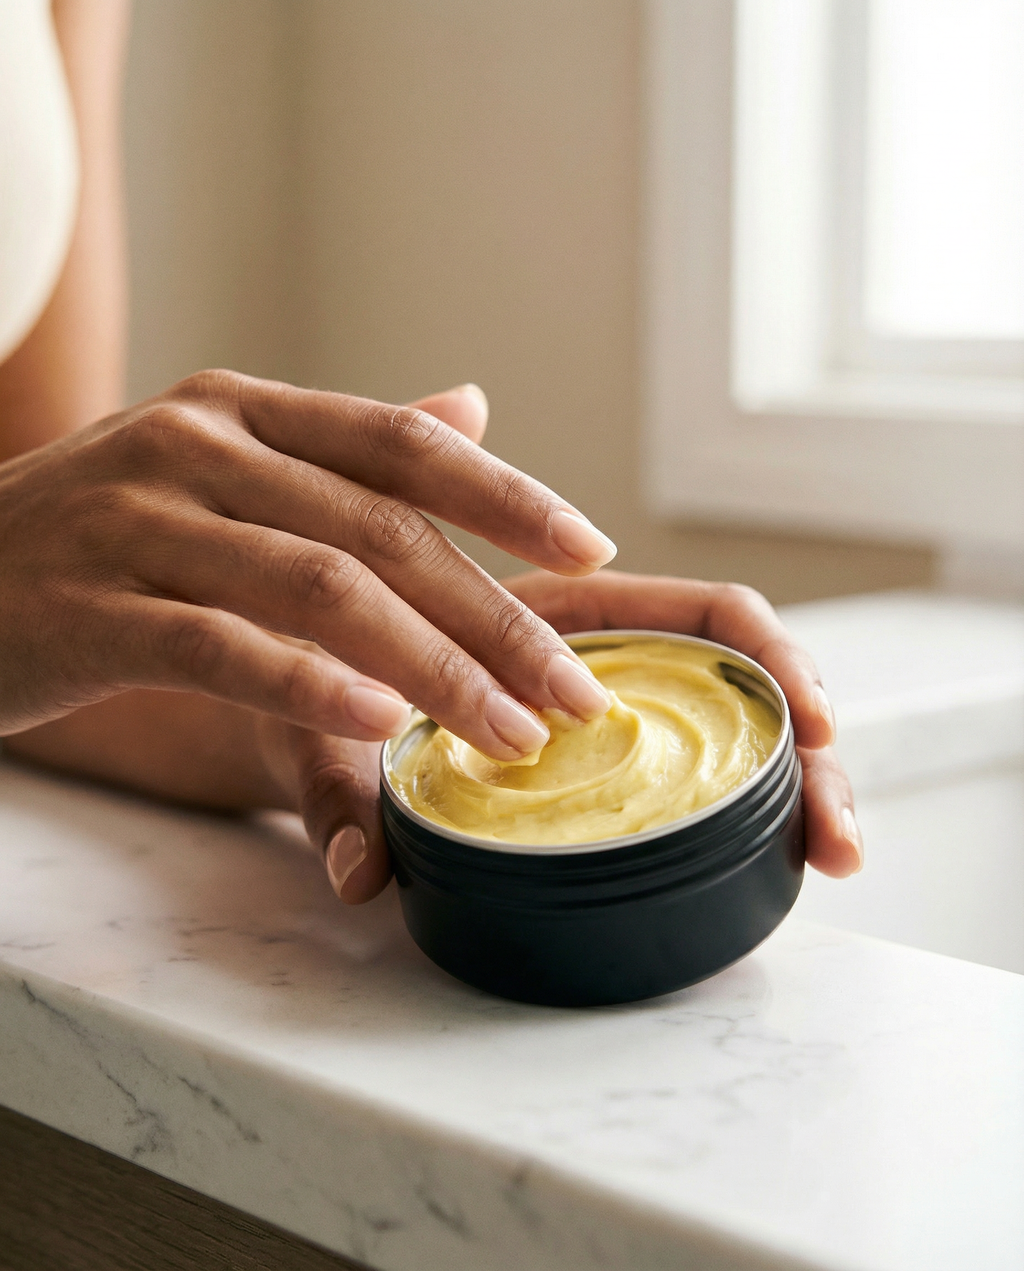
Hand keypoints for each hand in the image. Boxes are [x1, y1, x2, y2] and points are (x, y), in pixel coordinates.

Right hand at [0, 375, 615, 756]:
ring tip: (509, 733)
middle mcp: (193, 445)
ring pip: (316, 588)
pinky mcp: (86, 610)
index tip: (590, 553)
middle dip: (493, 616)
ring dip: (431, 668)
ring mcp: (134, 522)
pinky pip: (221, 647)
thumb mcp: (218, 470)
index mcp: (240, 410)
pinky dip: (312, 686)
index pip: (399, 443)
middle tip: (574, 691)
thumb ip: (343, 450)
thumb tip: (470, 408)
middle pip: (380, 528)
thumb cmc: (101, 539)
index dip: (505, 498)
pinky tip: (385, 728)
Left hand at [280, 569, 861, 901]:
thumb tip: (360, 876)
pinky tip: (778, 862)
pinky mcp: (596, 783)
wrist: (281, 714)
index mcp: (550, 621)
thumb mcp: (323, 735)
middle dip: (804, 751)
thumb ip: (340, 791)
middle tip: (834, 832)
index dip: (770, 657)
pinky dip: (743, 818)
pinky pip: (687, 787)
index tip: (814, 717)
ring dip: (791, 793)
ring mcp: (603, 730)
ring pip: (728, 742)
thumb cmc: (308, 702)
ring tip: (826, 856)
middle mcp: (594, 674)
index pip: (694, 615)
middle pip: (738, 690)